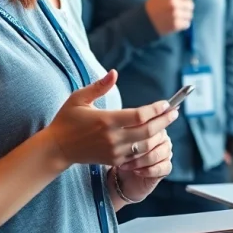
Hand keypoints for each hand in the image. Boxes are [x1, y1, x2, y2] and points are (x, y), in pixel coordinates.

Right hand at [47, 70, 178, 168]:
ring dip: (160, 135)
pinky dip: (149, 147)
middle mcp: (112, 138)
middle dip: (164, 121)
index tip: (166, 103)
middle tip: (175, 112)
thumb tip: (114, 72)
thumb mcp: (79, 98)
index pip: (138, 116)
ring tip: (168, 124)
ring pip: (145, 145)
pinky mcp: (114, 160)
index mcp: (106, 120)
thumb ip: (99, 86)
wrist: (57, 148)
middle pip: (147, 131)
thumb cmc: (67, 119)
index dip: (155, 110)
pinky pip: (138, 156)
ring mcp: (114, 151)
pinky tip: (156, 138)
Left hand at [113, 131, 173, 202]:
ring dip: (140, 162)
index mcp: (152, 127)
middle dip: (135, 151)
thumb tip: (126, 132)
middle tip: (122, 158)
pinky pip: (162, 167)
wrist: (123, 178)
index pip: (147, 129)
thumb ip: (127, 135)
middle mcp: (162, 138)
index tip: (120, 145)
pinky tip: (137, 172)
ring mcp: (166, 152)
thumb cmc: (121, 157)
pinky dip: (148, 171)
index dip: (133, 138)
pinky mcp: (167, 167)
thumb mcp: (121, 143)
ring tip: (127, 166)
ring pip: (157, 155)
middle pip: (152, 142)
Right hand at [145, 0, 198, 35]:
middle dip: (185, 6)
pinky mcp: (176, 26)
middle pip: (191, 5)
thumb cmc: (154, 4)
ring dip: (185, 15)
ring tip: (175, 15)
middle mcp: (175, 5)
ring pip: (190, 15)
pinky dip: (183, 23)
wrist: (144, 21)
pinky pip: (187, 24)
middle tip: (177, 8)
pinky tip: (175, 21)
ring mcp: (176, 16)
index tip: (181, 0)